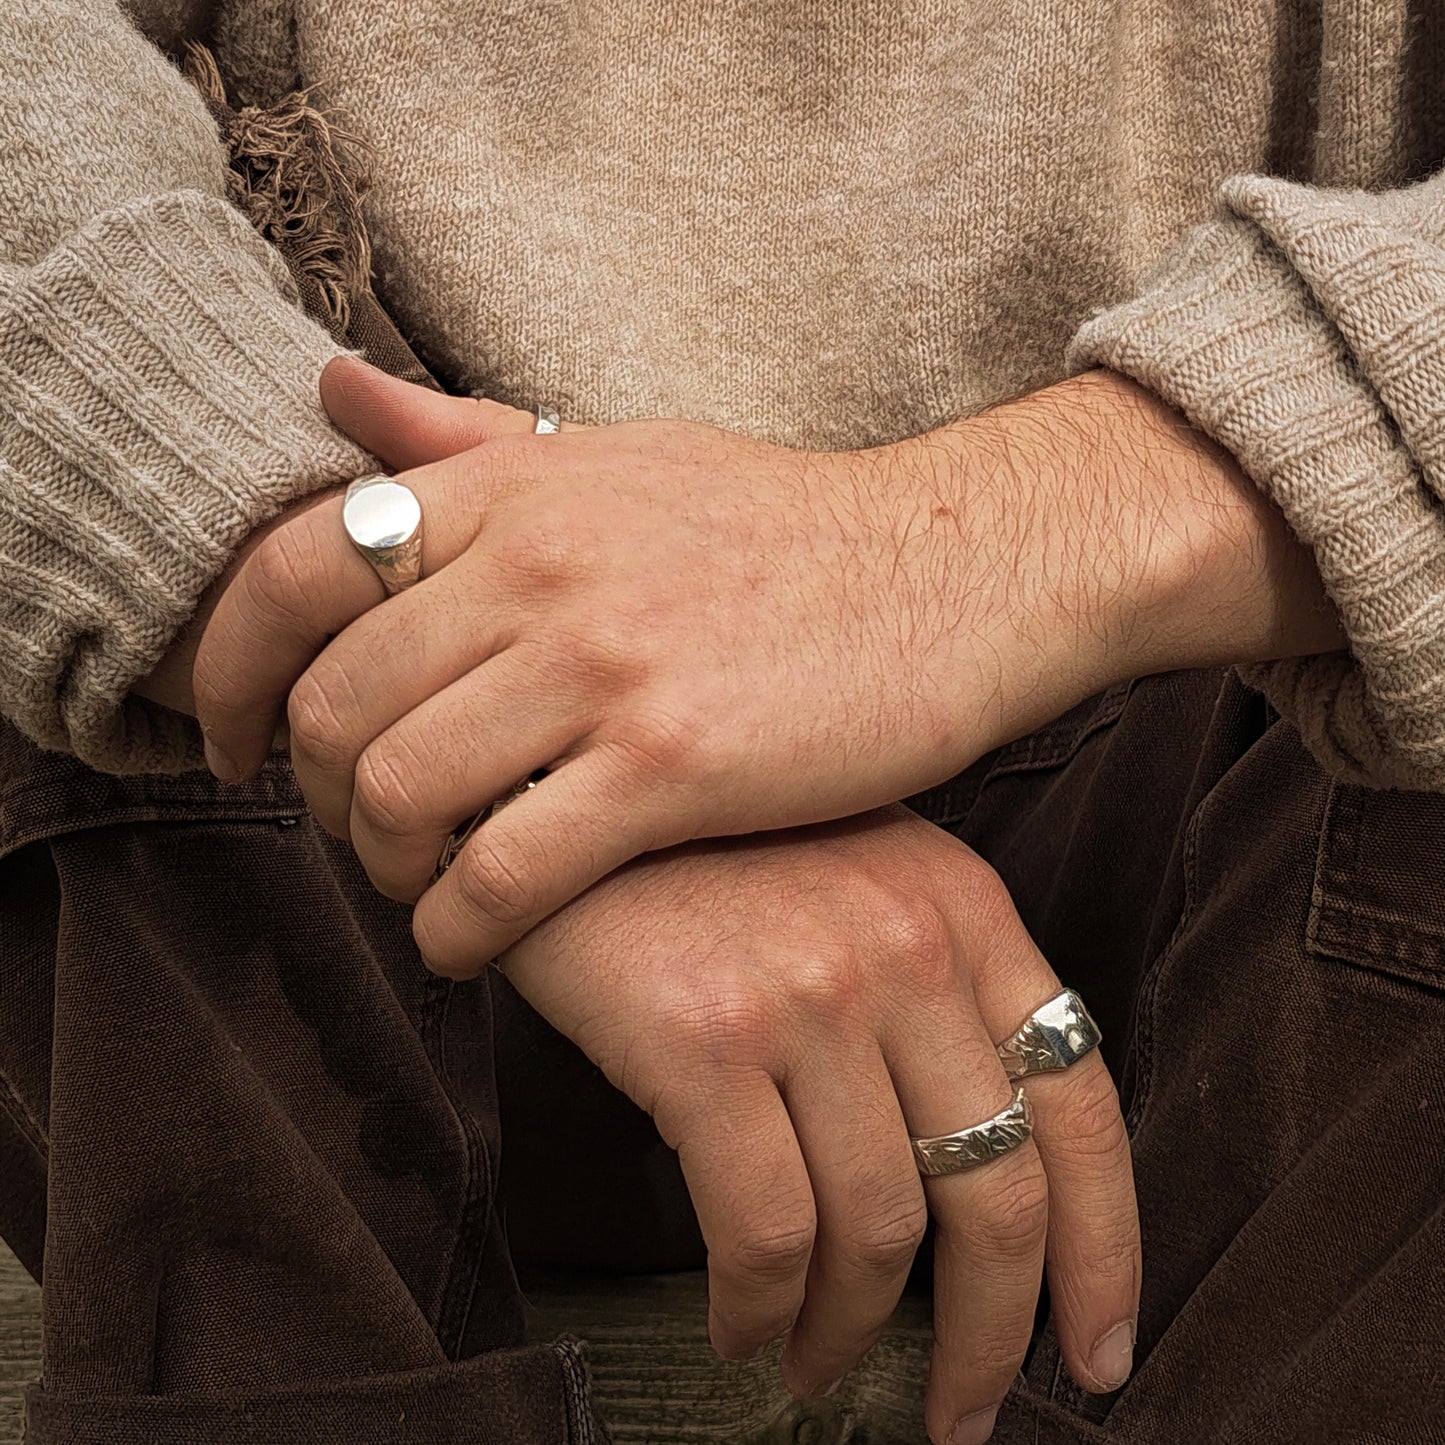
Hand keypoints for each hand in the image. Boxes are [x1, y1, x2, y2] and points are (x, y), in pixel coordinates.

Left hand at [193, 358, 1341, 973]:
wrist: (958, 571)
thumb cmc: (790, 527)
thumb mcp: (624, 453)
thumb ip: (472, 438)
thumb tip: (333, 387)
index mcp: (518, 487)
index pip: (296, 571)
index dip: (225, 671)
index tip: (233, 744)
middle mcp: (541, 566)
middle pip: (332, 706)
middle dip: (313, 795)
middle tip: (351, 834)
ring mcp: (604, 665)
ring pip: (399, 796)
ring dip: (383, 870)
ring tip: (422, 887)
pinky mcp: (672, 766)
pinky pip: (503, 874)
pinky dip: (458, 930)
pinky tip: (476, 943)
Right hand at [497, 805, 1139, 1444]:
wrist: (564, 808)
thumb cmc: (705, 860)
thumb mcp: (852, 883)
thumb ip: (929, 995)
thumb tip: (968, 1171)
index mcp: (962, 910)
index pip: (1080, 1104)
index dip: (1103, 1248)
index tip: (1096, 1345)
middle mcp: (905, 947)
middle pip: (997, 1192)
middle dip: (990, 1335)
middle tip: (962, 1411)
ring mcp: (811, 992)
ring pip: (879, 1231)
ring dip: (850, 1334)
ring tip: (814, 1363)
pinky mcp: (707, 1038)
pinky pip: (766, 1231)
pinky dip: (760, 1307)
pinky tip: (741, 1322)